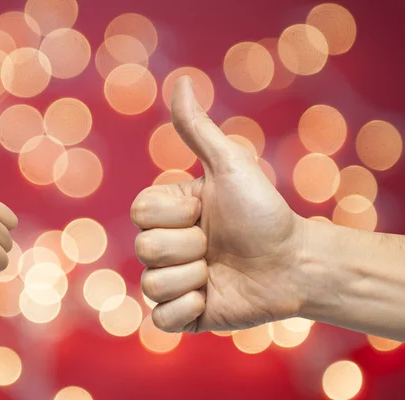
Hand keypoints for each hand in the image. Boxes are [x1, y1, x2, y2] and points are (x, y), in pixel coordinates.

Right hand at [131, 77, 306, 332]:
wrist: (294, 262)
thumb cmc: (263, 211)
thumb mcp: (229, 166)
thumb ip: (197, 129)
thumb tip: (182, 81)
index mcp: (166, 213)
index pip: (139, 214)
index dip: (175, 214)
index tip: (205, 211)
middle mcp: (163, 246)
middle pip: (145, 249)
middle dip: (190, 246)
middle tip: (217, 245)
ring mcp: (171, 282)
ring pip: (152, 284)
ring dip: (194, 277)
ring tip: (218, 271)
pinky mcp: (182, 315)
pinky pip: (160, 318)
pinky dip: (188, 309)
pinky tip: (212, 296)